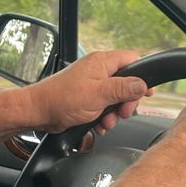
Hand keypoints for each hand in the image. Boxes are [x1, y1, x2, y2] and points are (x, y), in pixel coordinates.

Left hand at [23, 50, 151, 134]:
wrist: (39, 112)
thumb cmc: (62, 99)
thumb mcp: (99, 94)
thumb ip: (123, 88)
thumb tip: (143, 84)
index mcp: (101, 62)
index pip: (132, 60)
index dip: (142, 76)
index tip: (146, 93)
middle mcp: (97, 70)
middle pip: (126, 83)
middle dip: (126, 102)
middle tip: (123, 112)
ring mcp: (91, 84)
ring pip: (115, 98)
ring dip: (114, 113)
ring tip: (106, 122)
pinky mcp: (85, 98)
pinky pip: (103, 106)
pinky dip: (103, 117)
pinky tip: (99, 125)